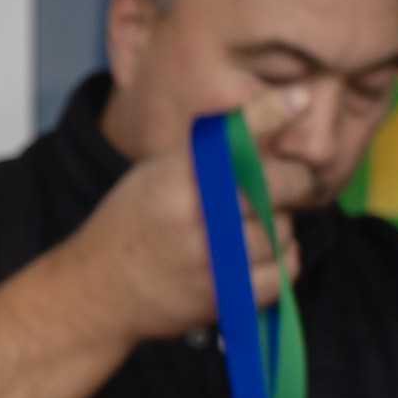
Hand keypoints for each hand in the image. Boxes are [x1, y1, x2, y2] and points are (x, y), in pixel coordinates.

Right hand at [65, 84, 308, 345]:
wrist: (96, 290)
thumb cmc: (131, 224)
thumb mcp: (156, 173)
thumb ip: (211, 149)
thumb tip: (282, 110)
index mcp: (176, 177)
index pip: (237, 137)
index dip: (274, 114)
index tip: (300, 101)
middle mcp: (196, 214)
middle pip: (277, 186)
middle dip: (295, 181)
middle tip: (292, 183)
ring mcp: (211, 258)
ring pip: (283, 231)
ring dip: (279, 228)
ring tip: (255, 227)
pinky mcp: (222, 296)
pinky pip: (281, 275)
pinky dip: (281, 263)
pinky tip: (263, 255)